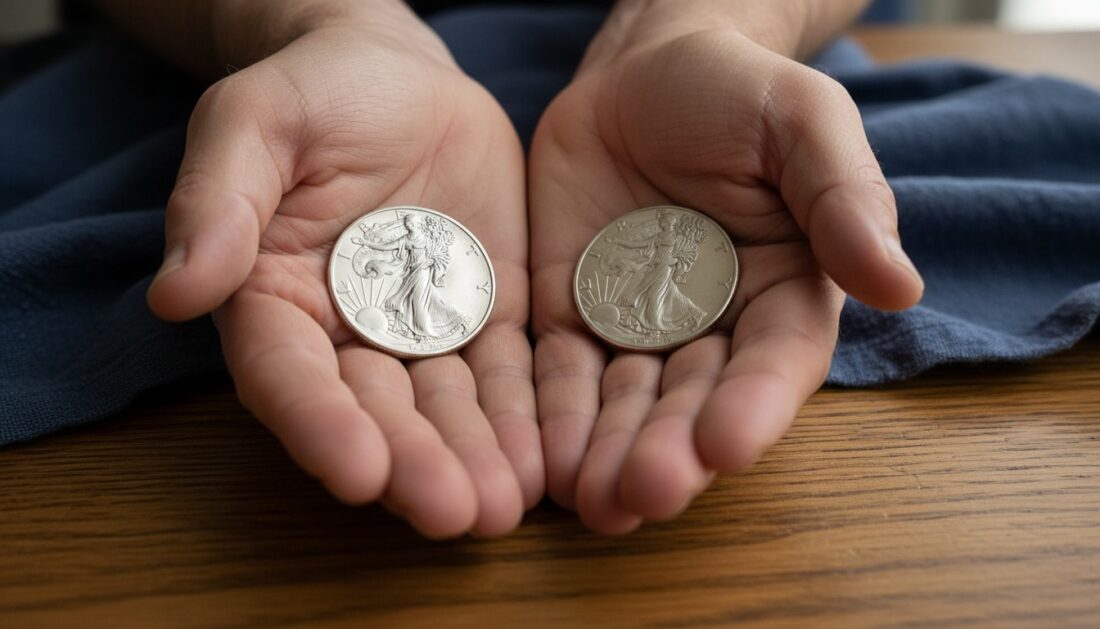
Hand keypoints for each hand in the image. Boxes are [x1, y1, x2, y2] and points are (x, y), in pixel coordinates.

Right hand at [146, 9, 538, 537]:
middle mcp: (346, 335)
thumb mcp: (255, 122)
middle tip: (454, 512)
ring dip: (474, 459)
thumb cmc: (315, 92)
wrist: (398, 77)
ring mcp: (423, 333)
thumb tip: (177, 290)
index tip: (355, 471)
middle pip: (376, 411)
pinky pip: (508, 374)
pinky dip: (525, 416)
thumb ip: (220, 199)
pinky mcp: (488, 316)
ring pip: (447, 408)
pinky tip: (547, 458)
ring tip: (505, 507)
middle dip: (413, 465)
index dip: (319, 425)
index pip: (288, 375)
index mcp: (274, 299)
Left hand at [529, 2, 922, 532]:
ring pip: (624, 405)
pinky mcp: (570, 318)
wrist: (640, 75)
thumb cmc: (736, 93)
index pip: (776, 363)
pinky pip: (559, 374)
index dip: (755, 406)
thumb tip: (899, 283)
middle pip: (694, 403)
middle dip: (670, 451)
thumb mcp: (802, 122)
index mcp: (783, 293)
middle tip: (643, 494)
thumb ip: (843, 196)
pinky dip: (550, 416)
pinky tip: (540, 458)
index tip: (728, 444)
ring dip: (608, 454)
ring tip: (592, 501)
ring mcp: (636, 330)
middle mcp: (713, 329)